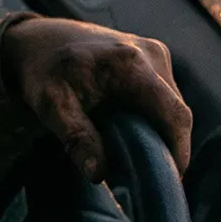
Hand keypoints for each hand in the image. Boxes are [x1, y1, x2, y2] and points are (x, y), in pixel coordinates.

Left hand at [1, 18, 191, 180]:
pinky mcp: (153, 59)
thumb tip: (98, 175)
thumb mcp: (51, 106)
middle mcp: (151, 53)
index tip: (172, 180)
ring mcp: (156, 53)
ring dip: (162, 134)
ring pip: (173, 106)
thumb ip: (77, 138)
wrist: (41, 41)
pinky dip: (155, 120)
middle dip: (168, 147)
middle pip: (177, 112)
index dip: (179, 149)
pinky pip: (165, 97)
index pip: (173, 113)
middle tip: (150, 179)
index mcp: (130, 63)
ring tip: (140, 161)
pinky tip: (136, 137)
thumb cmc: (44, 72)